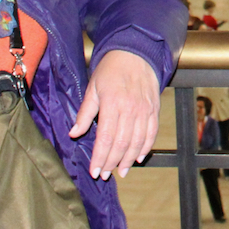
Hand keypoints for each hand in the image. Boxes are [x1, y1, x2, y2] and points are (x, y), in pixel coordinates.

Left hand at [69, 49, 161, 178]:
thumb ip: (84, 113)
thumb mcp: (92, 88)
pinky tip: (139, 158)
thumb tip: (74, 134)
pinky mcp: (154, 109)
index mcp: (112, 104)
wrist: (136, 53)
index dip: (100, 158)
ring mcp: (145, 110)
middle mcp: (130, 109)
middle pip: (121, 144)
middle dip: (112, 163)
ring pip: (137, 142)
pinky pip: (151, 133)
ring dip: (129, 160)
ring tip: (122, 171)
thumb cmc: (110, 70)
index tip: (94, 171)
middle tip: (104, 175)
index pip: (105, 138)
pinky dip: (146, 147)